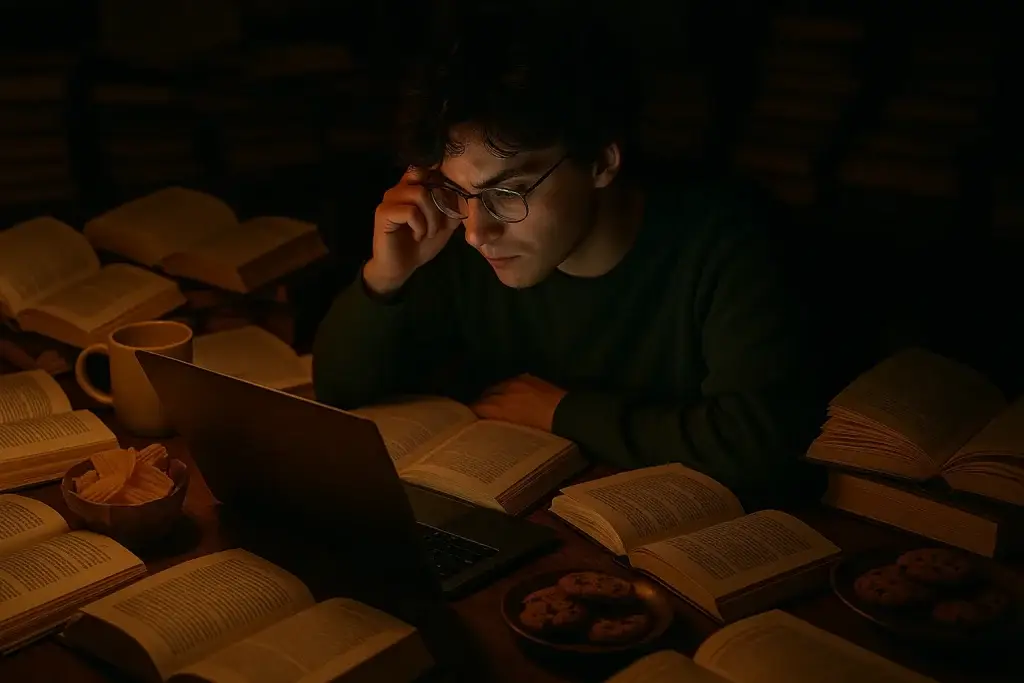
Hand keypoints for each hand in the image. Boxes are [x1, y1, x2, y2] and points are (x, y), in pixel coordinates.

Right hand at [364, 167, 461, 294]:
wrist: (399, 268)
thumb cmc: (420, 245)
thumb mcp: (443, 226)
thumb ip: (452, 209)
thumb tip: (465, 196)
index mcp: (411, 188)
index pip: (426, 170)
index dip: (440, 184)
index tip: (447, 204)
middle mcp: (398, 189)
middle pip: (425, 178)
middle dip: (439, 202)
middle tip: (438, 224)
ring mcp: (389, 199)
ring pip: (419, 194)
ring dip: (431, 217)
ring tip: (428, 232)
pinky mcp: (383, 213)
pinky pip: (410, 211)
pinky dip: (420, 226)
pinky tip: (417, 236)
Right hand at [471, 374, 566, 431]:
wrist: (565, 413)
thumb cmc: (541, 430)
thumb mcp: (516, 431)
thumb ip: (500, 424)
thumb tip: (489, 424)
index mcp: (500, 408)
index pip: (477, 407)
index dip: (472, 413)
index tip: (470, 420)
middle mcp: (504, 391)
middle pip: (484, 395)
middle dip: (480, 403)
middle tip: (480, 414)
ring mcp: (515, 382)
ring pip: (496, 387)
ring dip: (493, 394)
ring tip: (493, 403)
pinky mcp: (526, 377)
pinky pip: (509, 381)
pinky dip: (506, 388)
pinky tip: (510, 394)